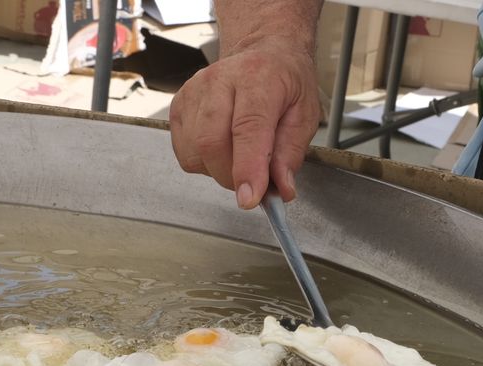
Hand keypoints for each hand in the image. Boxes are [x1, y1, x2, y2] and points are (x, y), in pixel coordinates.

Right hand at [169, 38, 322, 208]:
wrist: (262, 52)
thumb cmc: (284, 81)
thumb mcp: (305, 114)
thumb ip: (291, 153)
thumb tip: (280, 188)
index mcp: (258, 77)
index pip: (247, 128)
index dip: (247, 168)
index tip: (249, 198)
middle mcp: (219, 80)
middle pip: (212, 144)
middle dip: (232, 176)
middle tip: (253, 179)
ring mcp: (193, 92)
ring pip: (195, 153)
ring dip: (217, 169)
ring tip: (238, 154)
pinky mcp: (178, 106)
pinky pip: (184, 153)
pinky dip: (203, 161)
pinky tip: (221, 146)